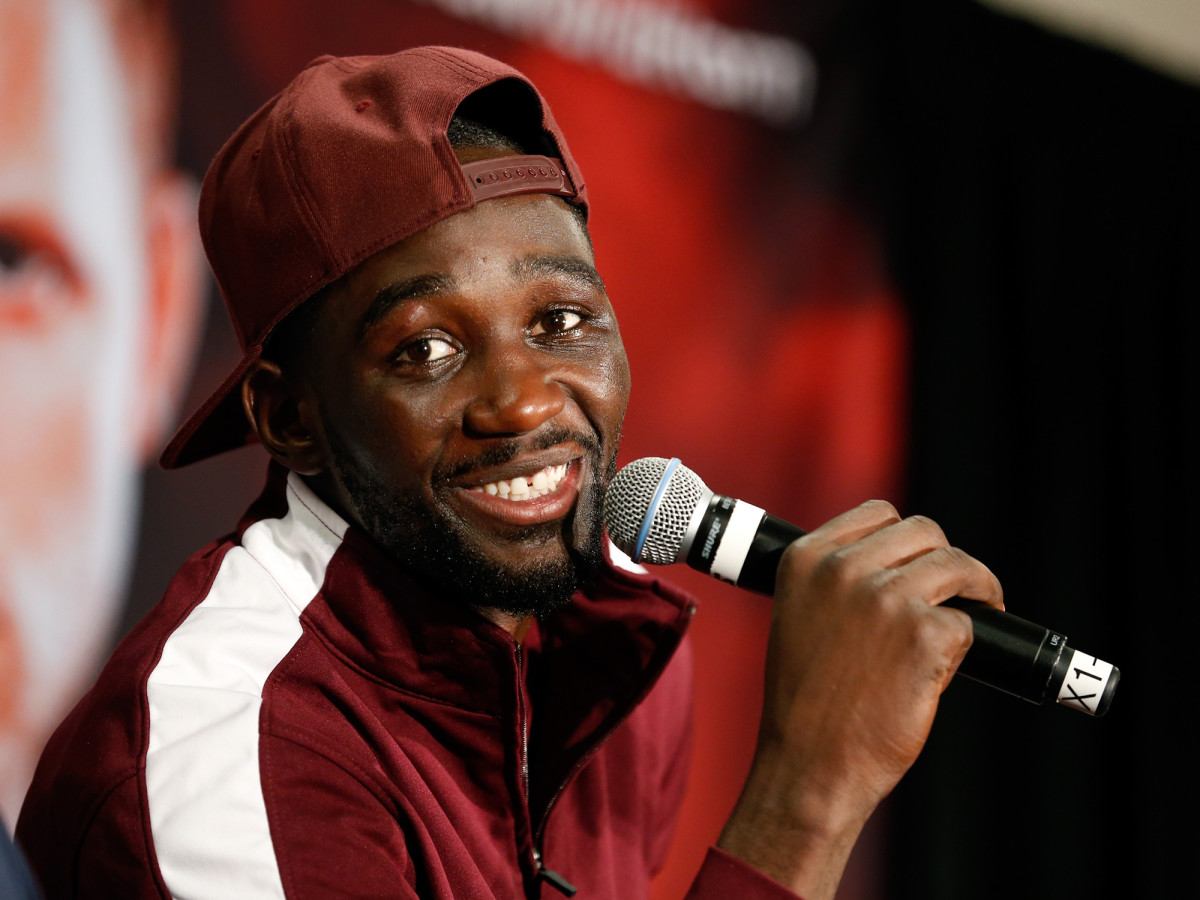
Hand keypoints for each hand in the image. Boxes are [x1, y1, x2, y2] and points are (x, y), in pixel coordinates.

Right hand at [718, 500, 1002, 898]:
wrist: (811, 764)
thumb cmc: (806, 702)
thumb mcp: (800, 617)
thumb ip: (836, 581)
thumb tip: (897, 565)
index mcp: (805, 559)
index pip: (877, 513)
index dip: (906, 537)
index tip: (918, 561)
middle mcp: (843, 569)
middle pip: (924, 531)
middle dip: (945, 559)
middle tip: (958, 590)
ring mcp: (885, 599)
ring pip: (957, 565)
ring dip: (977, 588)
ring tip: (982, 612)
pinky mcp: (925, 635)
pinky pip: (969, 622)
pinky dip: (966, 644)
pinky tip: (949, 663)